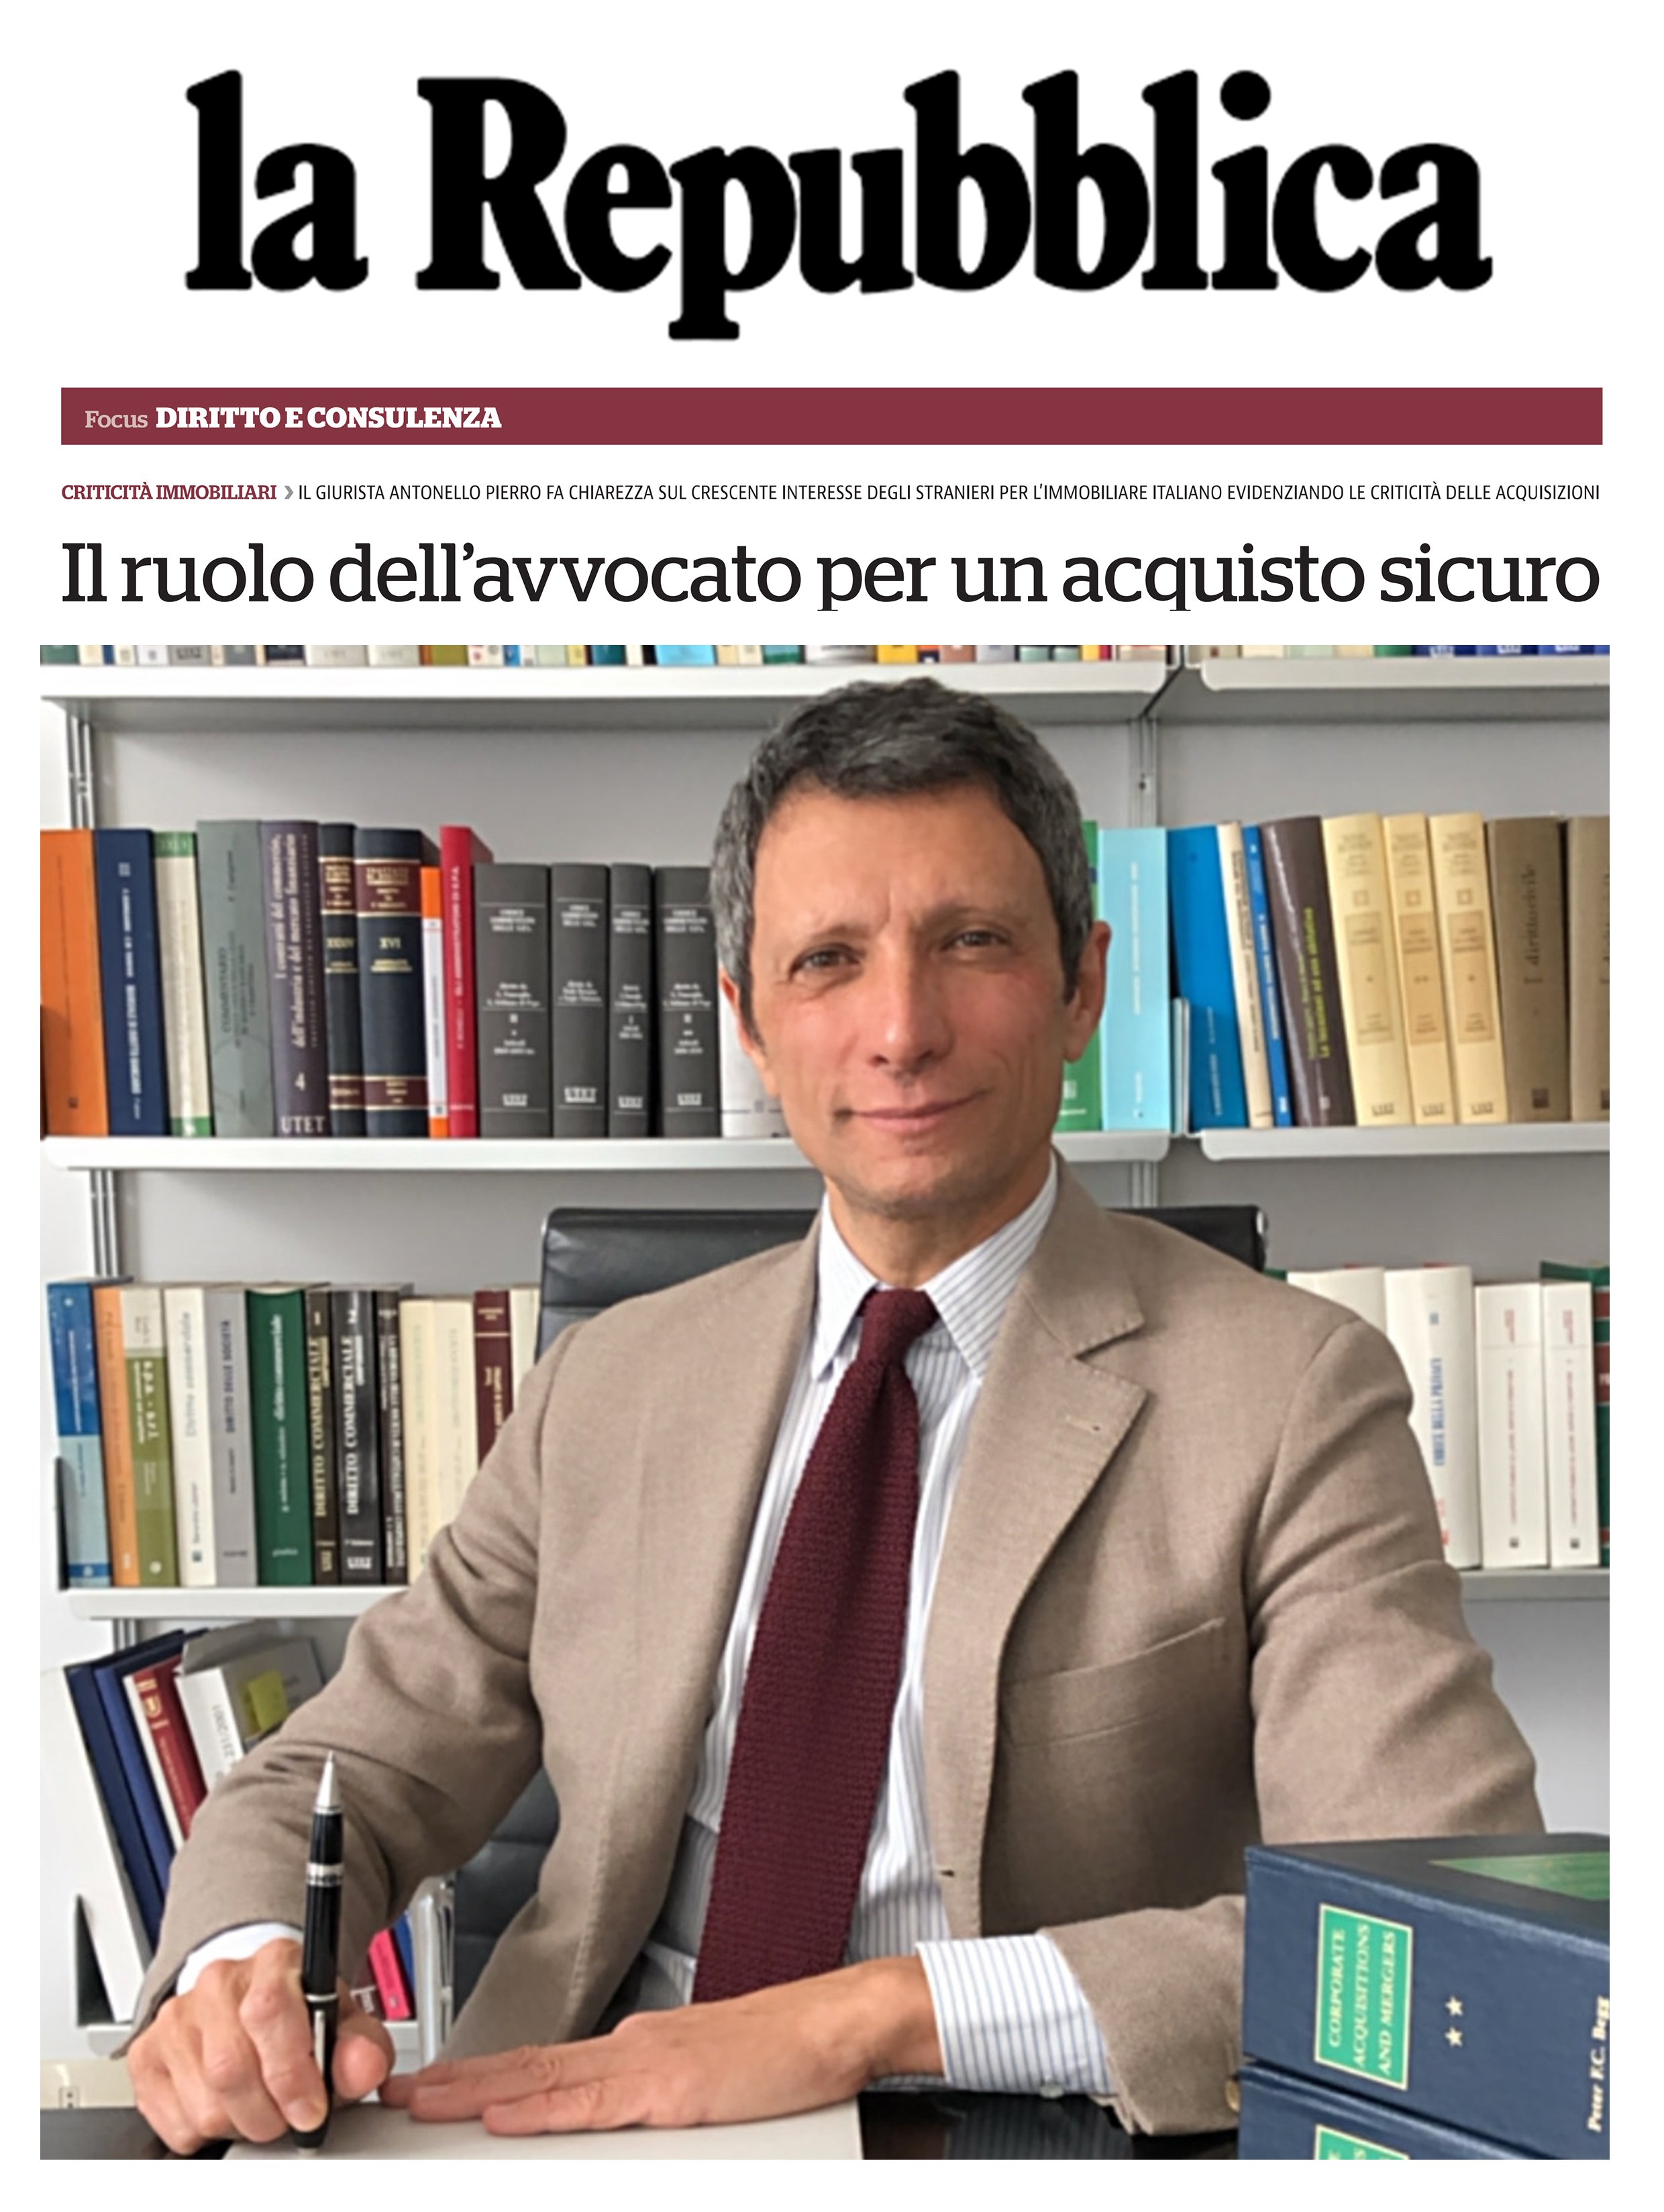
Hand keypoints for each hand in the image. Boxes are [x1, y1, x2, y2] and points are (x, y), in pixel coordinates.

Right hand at [127, 1935, 394, 2153]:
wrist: (253, 2002)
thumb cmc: (301, 2016)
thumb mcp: (346, 2025)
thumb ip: (362, 2046)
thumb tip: (361, 2066)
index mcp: (273, 1963)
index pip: (268, 2010)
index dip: (291, 2072)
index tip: (312, 2108)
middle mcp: (219, 1982)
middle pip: (230, 2067)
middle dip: (269, 2112)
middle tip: (288, 2116)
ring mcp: (177, 2017)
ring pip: (205, 2103)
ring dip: (240, 2124)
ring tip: (260, 2106)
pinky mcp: (146, 2055)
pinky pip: (175, 2124)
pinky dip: (207, 2133)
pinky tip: (227, 2107)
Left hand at [380, 1956, 943, 2135]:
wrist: (831, 2025)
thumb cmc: (781, 2052)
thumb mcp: (702, 2072)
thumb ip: (652, 2086)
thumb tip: (612, 2103)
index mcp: (635, 2047)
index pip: (543, 2062)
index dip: (483, 2073)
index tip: (433, 2084)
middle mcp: (630, 2046)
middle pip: (527, 2066)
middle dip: (457, 2082)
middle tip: (397, 2090)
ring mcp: (647, 2065)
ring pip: (544, 2080)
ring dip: (477, 2092)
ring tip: (423, 2102)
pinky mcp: (671, 2091)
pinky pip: (592, 2104)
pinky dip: (540, 2109)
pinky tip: (503, 2116)